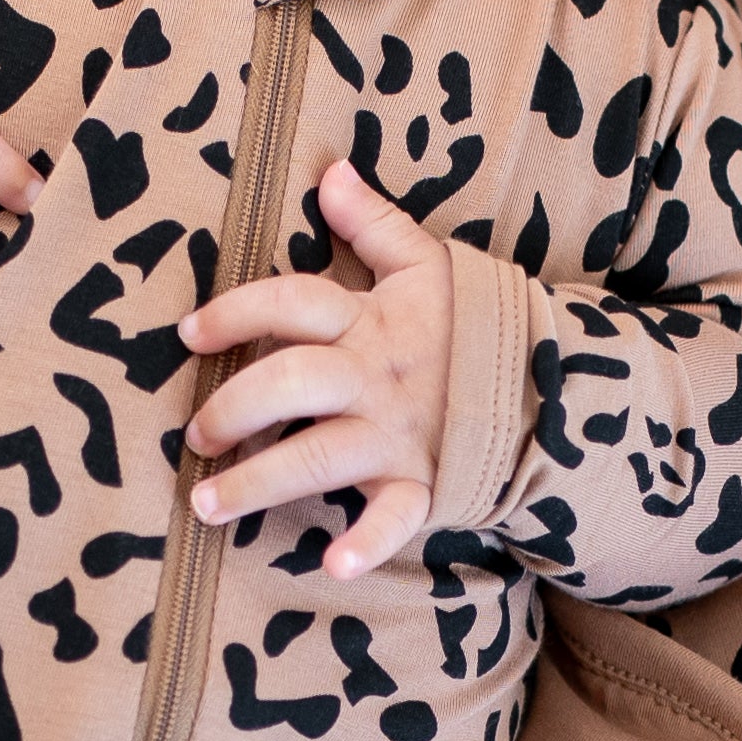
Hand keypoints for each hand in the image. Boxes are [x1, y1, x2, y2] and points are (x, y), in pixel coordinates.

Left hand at [177, 162, 449, 581]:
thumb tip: (330, 173)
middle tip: (194, 436)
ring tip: (205, 505)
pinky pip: (395, 518)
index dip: (234, 313)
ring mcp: (397, 435)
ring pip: (317, 455)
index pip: (290, 304)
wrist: (552, 384)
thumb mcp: (428, 264)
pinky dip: (368, 544)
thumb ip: (375, 223)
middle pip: (290, 382)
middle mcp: (374, 379)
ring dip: (259, 482)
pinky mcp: (424, 483)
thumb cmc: (474, 325)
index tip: (189, 334)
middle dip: (232, 408)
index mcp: (369, 322)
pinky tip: (333, 567)